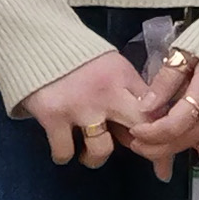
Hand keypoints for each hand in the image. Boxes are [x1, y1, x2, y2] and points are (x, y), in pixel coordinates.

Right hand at [13, 48, 164, 166]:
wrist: (34, 40)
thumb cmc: (76, 57)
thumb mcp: (111, 66)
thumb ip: (128, 92)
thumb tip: (146, 127)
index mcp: (125, 77)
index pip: (156, 110)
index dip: (164, 136)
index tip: (164, 159)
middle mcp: (108, 92)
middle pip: (141, 128)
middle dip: (144, 149)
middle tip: (137, 156)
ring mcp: (81, 106)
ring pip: (102, 150)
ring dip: (96, 158)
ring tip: (88, 152)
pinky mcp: (53, 115)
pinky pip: (65, 152)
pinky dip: (64, 155)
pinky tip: (64, 149)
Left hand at [126, 45, 198, 163]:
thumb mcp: (190, 48)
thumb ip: (167, 79)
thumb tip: (145, 106)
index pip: (175, 126)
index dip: (151, 134)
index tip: (137, 131)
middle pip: (187, 141)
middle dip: (158, 146)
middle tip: (142, 141)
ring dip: (187, 145)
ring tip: (175, 132)